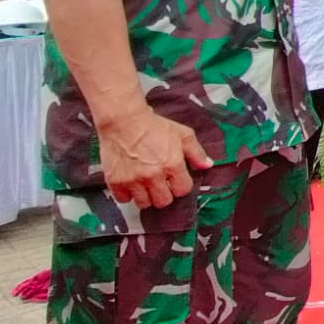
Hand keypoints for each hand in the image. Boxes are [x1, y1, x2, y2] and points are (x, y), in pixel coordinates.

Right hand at [96, 107, 211, 209]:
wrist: (124, 120)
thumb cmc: (153, 126)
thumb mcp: (182, 134)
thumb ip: (196, 152)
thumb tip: (208, 165)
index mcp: (172, 164)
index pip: (183, 190)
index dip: (181, 186)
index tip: (176, 180)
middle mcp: (154, 175)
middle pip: (163, 201)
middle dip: (164, 194)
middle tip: (161, 184)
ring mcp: (134, 180)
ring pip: (144, 203)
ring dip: (146, 196)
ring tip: (145, 185)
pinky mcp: (116, 181)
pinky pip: (124, 200)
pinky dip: (128, 194)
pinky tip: (131, 184)